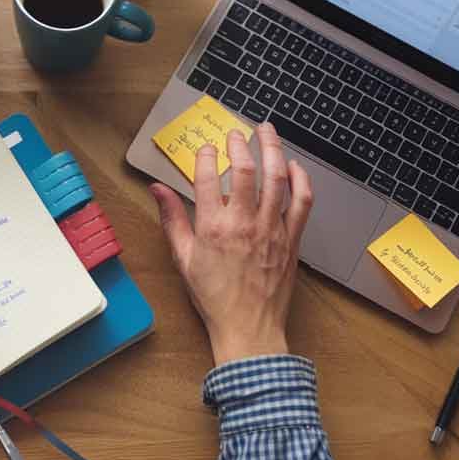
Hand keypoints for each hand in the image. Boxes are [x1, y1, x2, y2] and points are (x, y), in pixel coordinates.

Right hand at [150, 123, 313, 365]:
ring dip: (272, 149)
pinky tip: (293, 167)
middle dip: (239, 144)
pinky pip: (301, 202)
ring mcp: (270, 230)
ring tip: (266, 132)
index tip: (206, 148)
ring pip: (276, 179)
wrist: (248, 327)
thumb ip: (172, 219)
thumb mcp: (183, 258)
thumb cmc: (214, 297)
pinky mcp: (291, 239)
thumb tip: (157, 190)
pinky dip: (299, 180)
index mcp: (212, 228)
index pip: (206, 177)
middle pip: (244, 170)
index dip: (206, 156)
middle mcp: (243, 224)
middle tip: (236, 133)